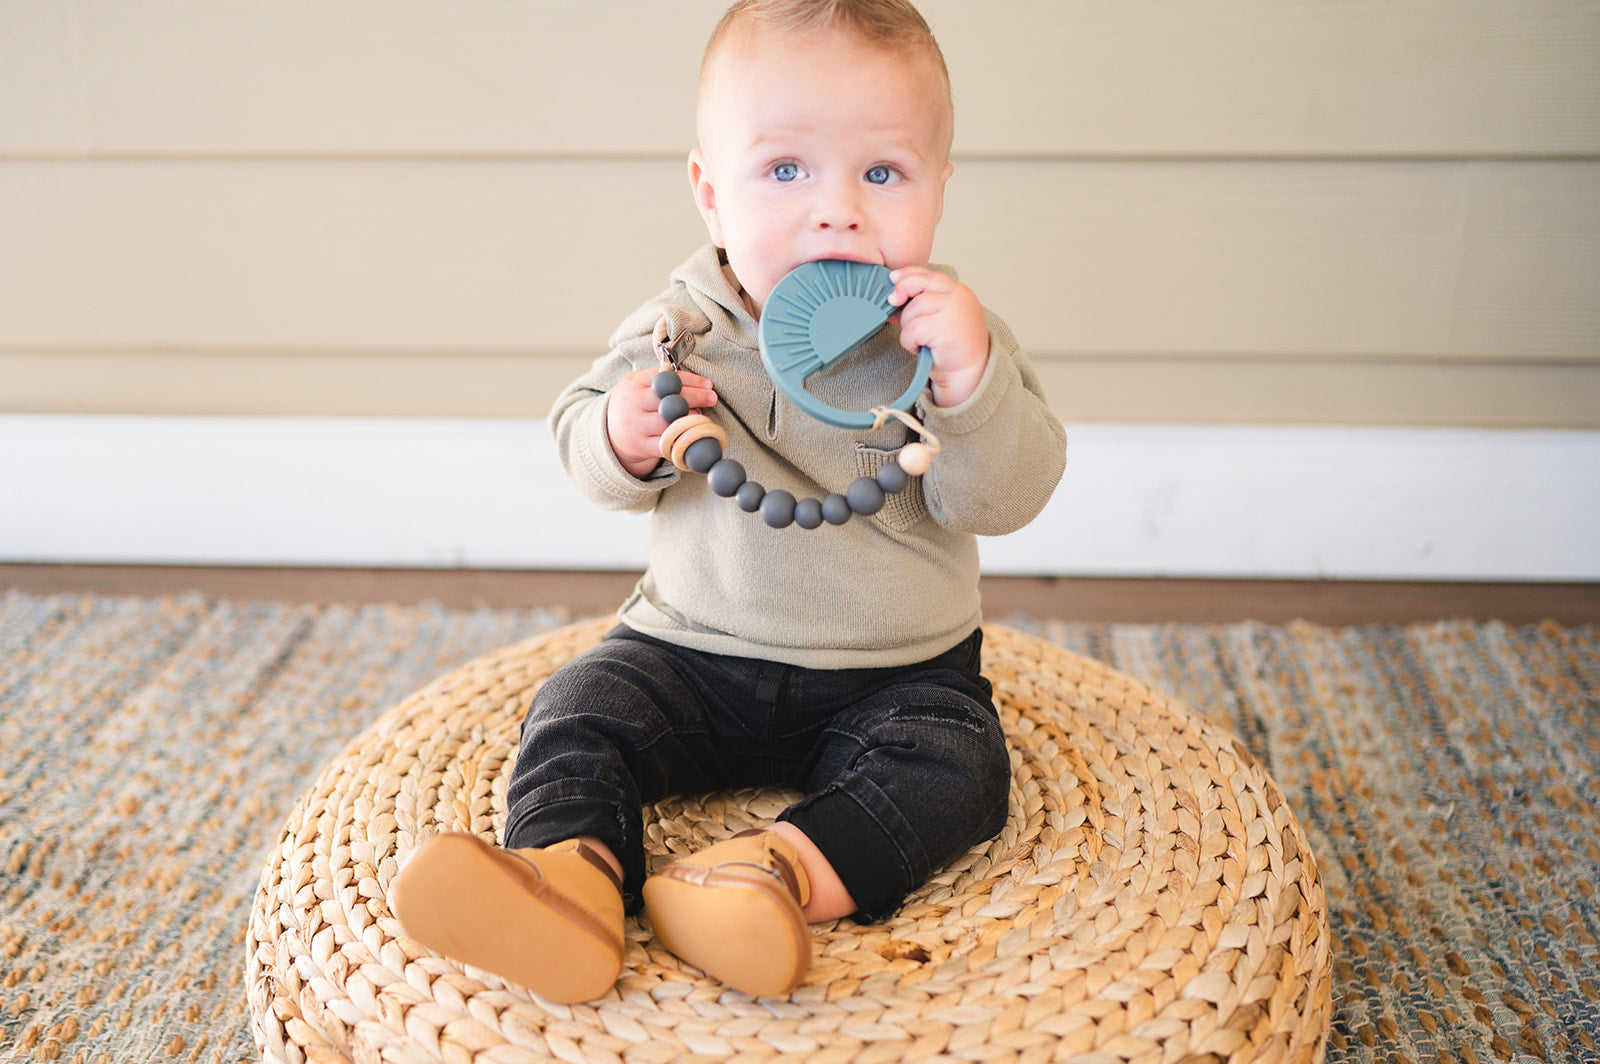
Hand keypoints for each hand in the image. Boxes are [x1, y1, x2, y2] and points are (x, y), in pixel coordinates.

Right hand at [607, 367, 717, 478]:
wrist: (609, 433)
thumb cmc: (634, 404)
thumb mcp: (640, 385)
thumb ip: (663, 381)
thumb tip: (699, 386)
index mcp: (634, 382)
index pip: (666, 377)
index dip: (690, 380)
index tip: (708, 384)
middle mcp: (633, 403)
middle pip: (669, 398)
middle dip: (695, 397)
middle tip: (712, 397)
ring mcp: (635, 426)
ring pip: (670, 422)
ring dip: (691, 419)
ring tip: (701, 417)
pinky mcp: (640, 446)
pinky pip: (668, 444)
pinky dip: (684, 439)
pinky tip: (694, 435)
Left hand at [889, 266, 990, 408]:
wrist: (969, 373)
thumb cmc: (953, 347)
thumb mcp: (937, 319)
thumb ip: (919, 305)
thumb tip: (891, 299)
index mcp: (958, 291)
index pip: (928, 273)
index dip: (907, 275)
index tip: (893, 280)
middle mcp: (957, 297)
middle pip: (917, 283)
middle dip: (901, 293)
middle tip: (894, 304)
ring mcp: (952, 311)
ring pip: (912, 309)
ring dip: (909, 327)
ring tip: (922, 340)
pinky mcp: (944, 328)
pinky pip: (911, 330)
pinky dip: (910, 342)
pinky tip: (922, 348)